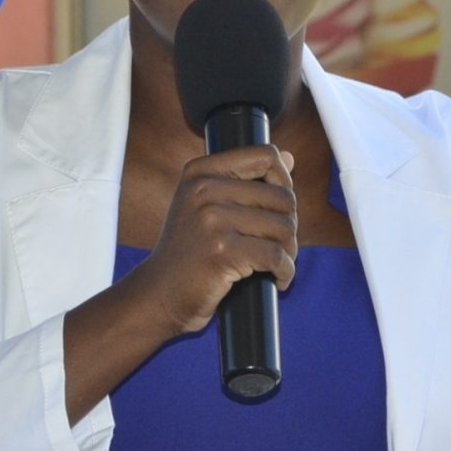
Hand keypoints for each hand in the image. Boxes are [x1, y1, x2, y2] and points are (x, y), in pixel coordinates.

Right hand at [126, 146, 296, 335]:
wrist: (160, 294)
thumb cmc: (190, 252)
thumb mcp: (207, 206)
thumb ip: (246, 180)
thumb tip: (290, 156)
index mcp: (200, 171)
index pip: (266, 156)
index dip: (284, 181)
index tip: (278, 208)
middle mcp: (204, 189)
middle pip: (283, 196)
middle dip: (289, 226)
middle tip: (277, 247)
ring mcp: (211, 220)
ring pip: (284, 227)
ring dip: (289, 251)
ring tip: (276, 264)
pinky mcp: (222, 252)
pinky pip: (276, 256)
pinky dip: (285, 271)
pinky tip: (278, 280)